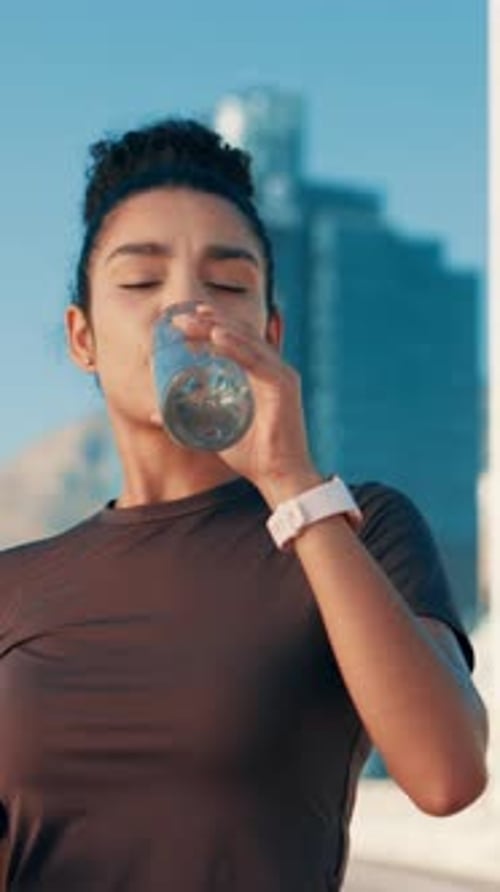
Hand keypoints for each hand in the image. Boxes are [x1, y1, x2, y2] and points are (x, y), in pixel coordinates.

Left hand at [161, 304, 321, 504]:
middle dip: (208, 321)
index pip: (236, 341)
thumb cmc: (253, 457)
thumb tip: (157, 413)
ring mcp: (281, 375)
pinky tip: (216, 335)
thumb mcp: (215, 431)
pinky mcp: (283, 385)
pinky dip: (235, 346)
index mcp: (261, 375)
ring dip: (216, 327)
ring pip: (246, 341)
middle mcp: (273, 370)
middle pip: (239, 335)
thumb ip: (192, 418)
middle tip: (179, 317)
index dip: (211, 325)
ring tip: (191, 321)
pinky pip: (256, 359)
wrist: (279, 477)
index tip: (185, 319)